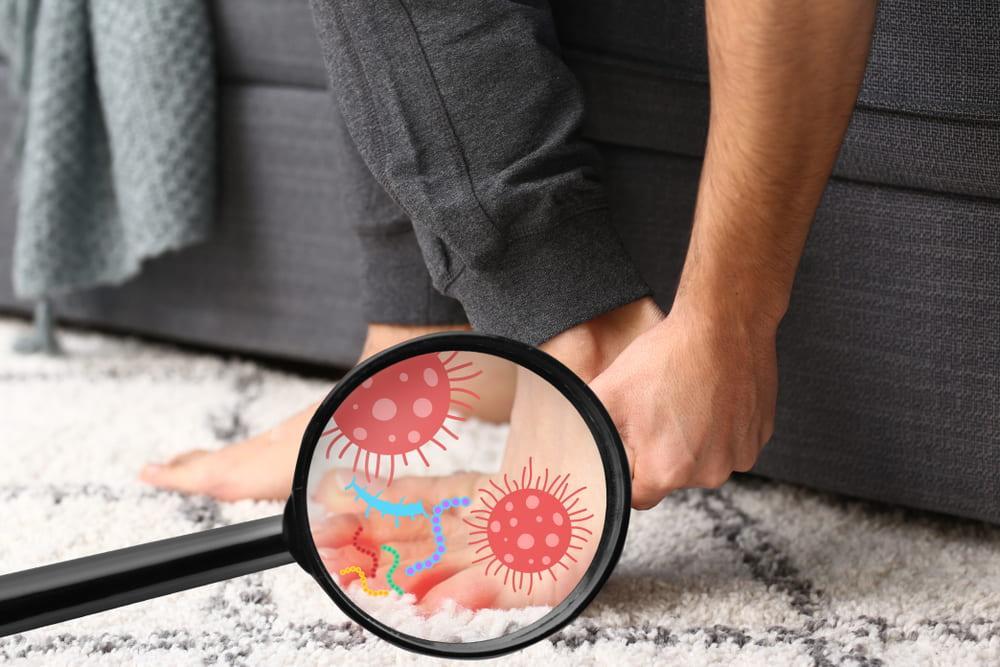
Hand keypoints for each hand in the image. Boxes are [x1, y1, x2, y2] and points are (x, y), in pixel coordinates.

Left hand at [590, 300, 777, 508]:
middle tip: (657, 410)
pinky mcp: (758, 437)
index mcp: (666, 471)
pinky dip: (720, 428)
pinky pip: (730, 444)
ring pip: (703, 461)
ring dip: (693, 440)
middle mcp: (708, 474)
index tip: (631, 443)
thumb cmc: (666, 356)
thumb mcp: (609, 391)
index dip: (629, 469)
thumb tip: (576, 447)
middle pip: (672, 477)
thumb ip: (589, 429)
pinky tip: (711, 397)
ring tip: (685, 400)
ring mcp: (739, 456)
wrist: (723, 324)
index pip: (638, 495)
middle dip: (661, 452)